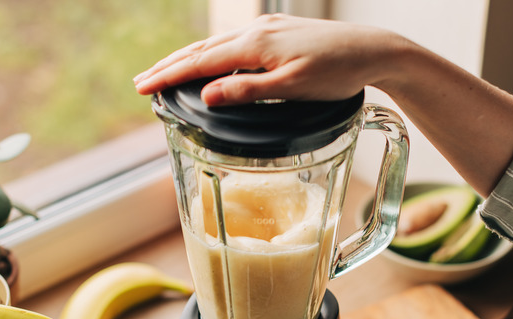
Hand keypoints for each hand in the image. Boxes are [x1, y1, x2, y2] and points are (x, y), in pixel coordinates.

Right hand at [133, 14, 401, 104]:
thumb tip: (207, 94)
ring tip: (164, 73)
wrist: (372, 50)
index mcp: (255, 46)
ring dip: (187, 59)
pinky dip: (210, 54)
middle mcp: (256, 32)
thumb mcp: (293, 88)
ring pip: (215, 44)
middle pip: (201, 49)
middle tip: (140, 82)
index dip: (168, 76)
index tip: (142, 88)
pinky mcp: (277, 33)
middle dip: (168, 66)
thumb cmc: (338, 71)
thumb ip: (249, 91)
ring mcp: (267, 29)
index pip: (200, 62)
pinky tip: (209, 63)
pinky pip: (232, 43)